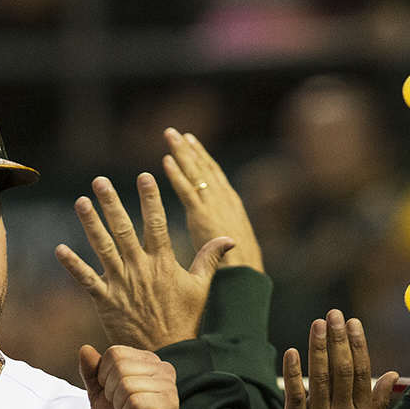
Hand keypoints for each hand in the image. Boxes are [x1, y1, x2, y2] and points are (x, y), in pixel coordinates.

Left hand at [56, 173, 233, 350]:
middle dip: (111, 203)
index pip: (156, 223)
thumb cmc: (185, 319)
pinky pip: (86, 279)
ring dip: (90, 224)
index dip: (150, 199)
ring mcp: (121, 284)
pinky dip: (73, 264)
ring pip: (103, 248)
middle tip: (100, 180)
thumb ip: (210, 258)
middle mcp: (140, 269)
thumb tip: (229, 238)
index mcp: (163, 263)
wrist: (168, 352)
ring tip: (81, 201)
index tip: (144, 176)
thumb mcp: (201, 287)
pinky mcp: (106, 301)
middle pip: (123, 229)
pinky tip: (60, 248)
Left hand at [79, 343, 179, 408]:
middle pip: (119, 367)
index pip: (114, 353)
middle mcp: (162, 368)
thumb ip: (92, 373)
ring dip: (120, 407)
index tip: (115, 394)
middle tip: (123, 407)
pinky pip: (135, 403)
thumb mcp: (100, 395)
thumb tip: (84, 349)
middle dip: (111, 393)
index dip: (104, 377)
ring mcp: (169, 386)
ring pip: (126, 385)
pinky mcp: (169, 405)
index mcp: (147, 360)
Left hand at [160, 128, 264, 272]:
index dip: (202, 157)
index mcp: (232, 204)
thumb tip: (220, 230)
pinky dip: (176, 174)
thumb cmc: (240, 266)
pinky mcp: (201, 215)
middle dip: (190, 149)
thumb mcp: (232, 241)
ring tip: (169, 135)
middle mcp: (224, 199)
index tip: (191, 142)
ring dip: (181, 152)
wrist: (243, 276)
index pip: (215, 174)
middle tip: (176, 132)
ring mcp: (213, 205)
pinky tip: (165, 160)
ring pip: (195, 173)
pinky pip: (186, 190)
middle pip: (204, 168)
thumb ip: (222, 228)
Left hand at [279, 311, 399, 408]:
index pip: (362, 371)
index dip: (358, 344)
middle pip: (342, 369)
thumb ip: (379, 402)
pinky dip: (294, 372)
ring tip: (317, 324)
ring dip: (318, 348)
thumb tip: (393, 374)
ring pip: (320, 377)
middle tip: (334, 314)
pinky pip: (295, 395)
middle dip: (338, 339)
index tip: (353, 322)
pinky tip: (292, 351)